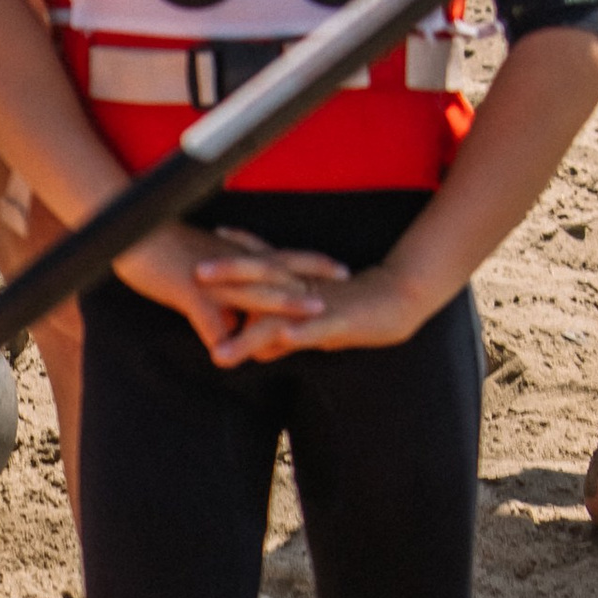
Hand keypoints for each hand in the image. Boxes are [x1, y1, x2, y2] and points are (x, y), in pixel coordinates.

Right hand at [117, 223, 342, 362]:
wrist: (131, 233)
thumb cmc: (161, 250)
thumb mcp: (198, 273)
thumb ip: (217, 298)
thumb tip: (227, 327)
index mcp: (238, 255)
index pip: (283, 257)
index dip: (314, 263)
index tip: (342, 271)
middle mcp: (232, 264)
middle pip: (281, 273)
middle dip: (314, 285)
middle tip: (347, 296)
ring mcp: (213, 278)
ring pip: (255, 291)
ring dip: (284, 305)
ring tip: (310, 320)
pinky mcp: (188, 290)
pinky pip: (207, 316)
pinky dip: (218, 336)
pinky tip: (225, 357)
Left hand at [205, 259, 430, 365]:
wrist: (401, 298)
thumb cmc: (354, 310)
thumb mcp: (309, 323)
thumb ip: (280, 334)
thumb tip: (254, 350)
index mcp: (295, 281)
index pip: (258, 261)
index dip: (230, 253)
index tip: (198, 246)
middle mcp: (302, 287)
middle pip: (260, 276)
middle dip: (228, 274)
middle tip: (195, 272)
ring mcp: (319, 304)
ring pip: (279, 312)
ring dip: (249, 332)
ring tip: (220, 350)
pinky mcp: (338, 322)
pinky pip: (315, 330)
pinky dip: (298, 334)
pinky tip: (282, 340)